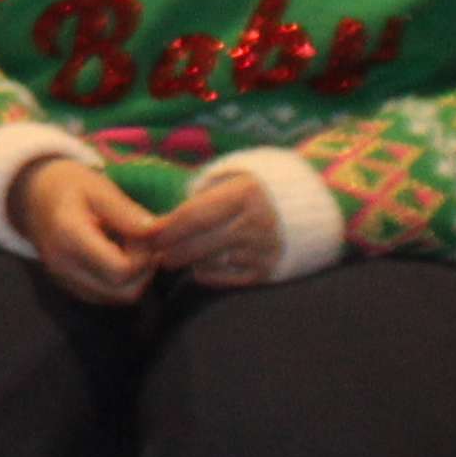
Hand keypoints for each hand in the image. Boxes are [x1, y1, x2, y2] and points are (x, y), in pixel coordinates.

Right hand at [8, 154, 162, 307]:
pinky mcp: (70, 287)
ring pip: (118, 298)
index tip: (144, 234)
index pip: (120, 270)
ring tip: (130, 248)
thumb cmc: (70, 185)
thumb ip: (127, 212)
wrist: (33, 195)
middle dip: (143, 270)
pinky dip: (120, 282)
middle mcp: (64, 265)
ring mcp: (65, 280)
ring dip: (134, 277)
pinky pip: (107, 297)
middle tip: (142, 242)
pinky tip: (117, 256)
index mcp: (69, 235)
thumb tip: (158, 233)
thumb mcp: (99, 187)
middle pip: (123, 291)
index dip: (143, 257)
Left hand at [131, 164, 285, 288]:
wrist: (306, 209)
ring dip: (189, 261)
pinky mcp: (268, 271)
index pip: (196, 214)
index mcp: (246, 192)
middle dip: (173, 250)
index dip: (169, 227)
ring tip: (172, 258)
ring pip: (213, 261)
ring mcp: (264, 249)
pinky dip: (209, 274)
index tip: (150, 234)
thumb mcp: (231, 178)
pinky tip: (198, 267)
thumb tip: (162, 221)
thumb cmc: (252, 190)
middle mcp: (257, 222)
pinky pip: (228, 278)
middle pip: (202, 242)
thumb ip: (199, 194)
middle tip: (155, 253)